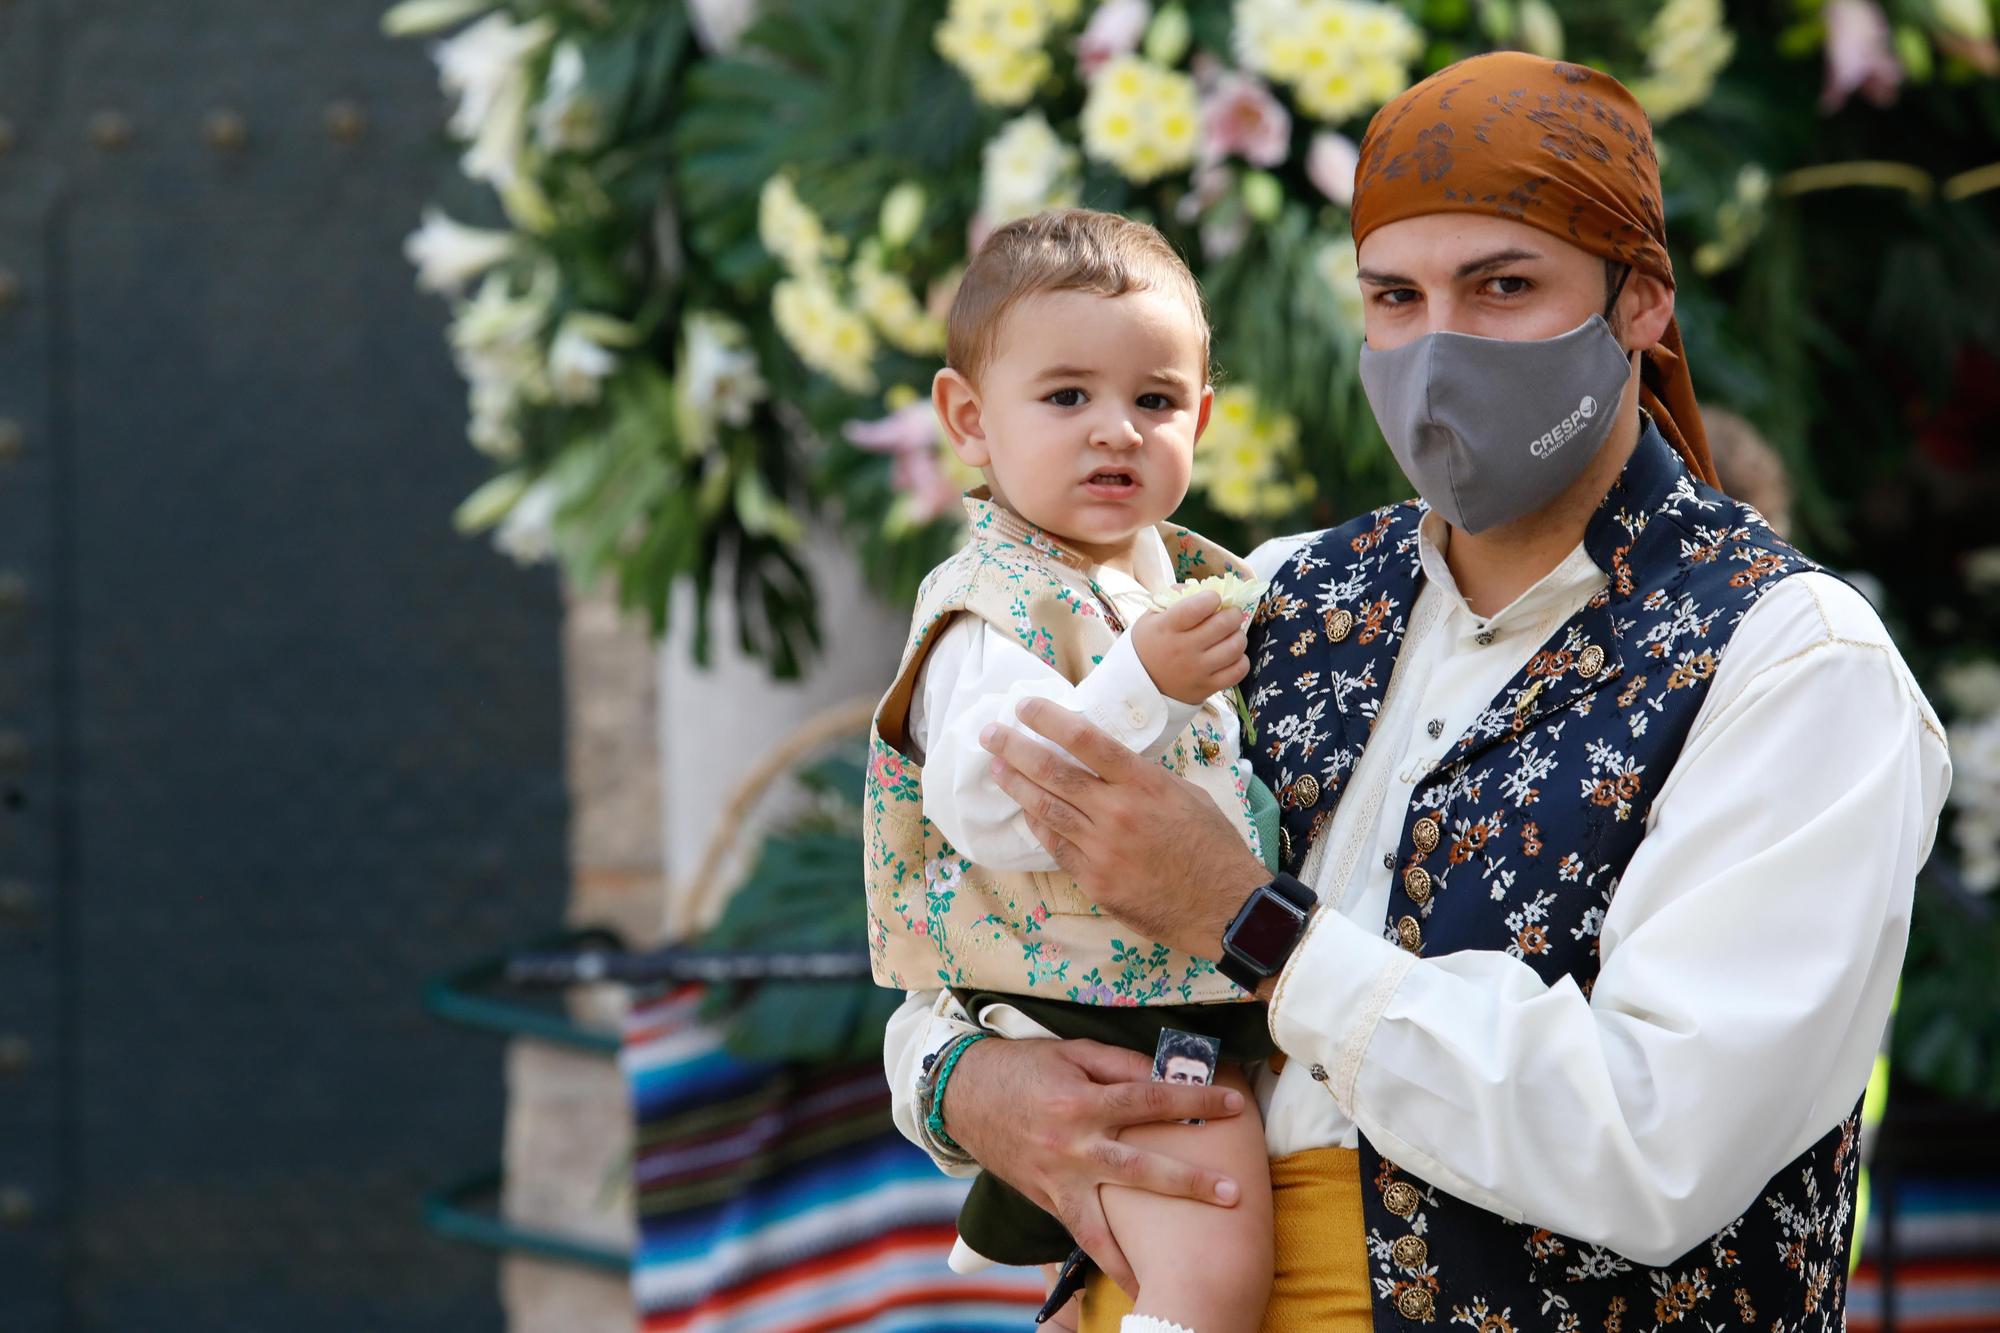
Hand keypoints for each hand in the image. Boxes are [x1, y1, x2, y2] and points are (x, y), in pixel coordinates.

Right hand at [940, 1035, 1245, 1297]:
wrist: (962, 1094)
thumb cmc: (1022, 1067)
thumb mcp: (1071, 1052)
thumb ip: (1118, 1063)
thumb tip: (1164, 1072)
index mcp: (1082, 1102)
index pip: (1149, 1100)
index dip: (1194, 1103)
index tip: (1233, 1106)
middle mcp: (1071, 1146)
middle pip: (1140, 1169)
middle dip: (1188, 1183)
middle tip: (1231, 1193)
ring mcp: (1057, 1179)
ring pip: (1104, 1224)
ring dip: (1140, 1250)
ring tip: (1173, 1275)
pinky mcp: (1045, 1199)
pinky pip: (1079, 1233)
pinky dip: (1104, 1258)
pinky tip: (1131, 1279)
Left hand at [979, 697, 1271, 958]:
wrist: (1223, 906)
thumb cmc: (1212, 845)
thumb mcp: (1186, 795)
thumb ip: (1143, 778)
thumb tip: (1109, 766)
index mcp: (1142, 783)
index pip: (1085, 740)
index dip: (1048, 719)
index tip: (1023, 706)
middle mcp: (1116, 812)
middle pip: (1053, 772)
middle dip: (1015, 749)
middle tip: (990, 733)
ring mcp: (1101, 849)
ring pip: (1045, 809)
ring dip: (1016, 785)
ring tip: (995, 767)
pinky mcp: (1094, 881)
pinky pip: (1056, 847)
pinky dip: (1038, 825)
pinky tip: (1025, 810)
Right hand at [1131, 590, 1250, 705]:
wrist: (1139, 685)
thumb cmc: (1149, 644)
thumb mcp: (1151, 617)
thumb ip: (1175, 597)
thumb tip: (1204, 587)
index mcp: (1167, 627)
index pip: (1198, 607)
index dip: (1212, 598)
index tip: (1213, 599)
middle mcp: (1183, 649)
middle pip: (1223, 624)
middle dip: (1233, 613)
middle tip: (1230, 613)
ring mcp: (1197, 670)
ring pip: (1235, 647)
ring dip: (1238, 635)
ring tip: (1232, 634)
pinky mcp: (1207, 687)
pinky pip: (1237, 671)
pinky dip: (1241, 660)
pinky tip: (1232, 655)